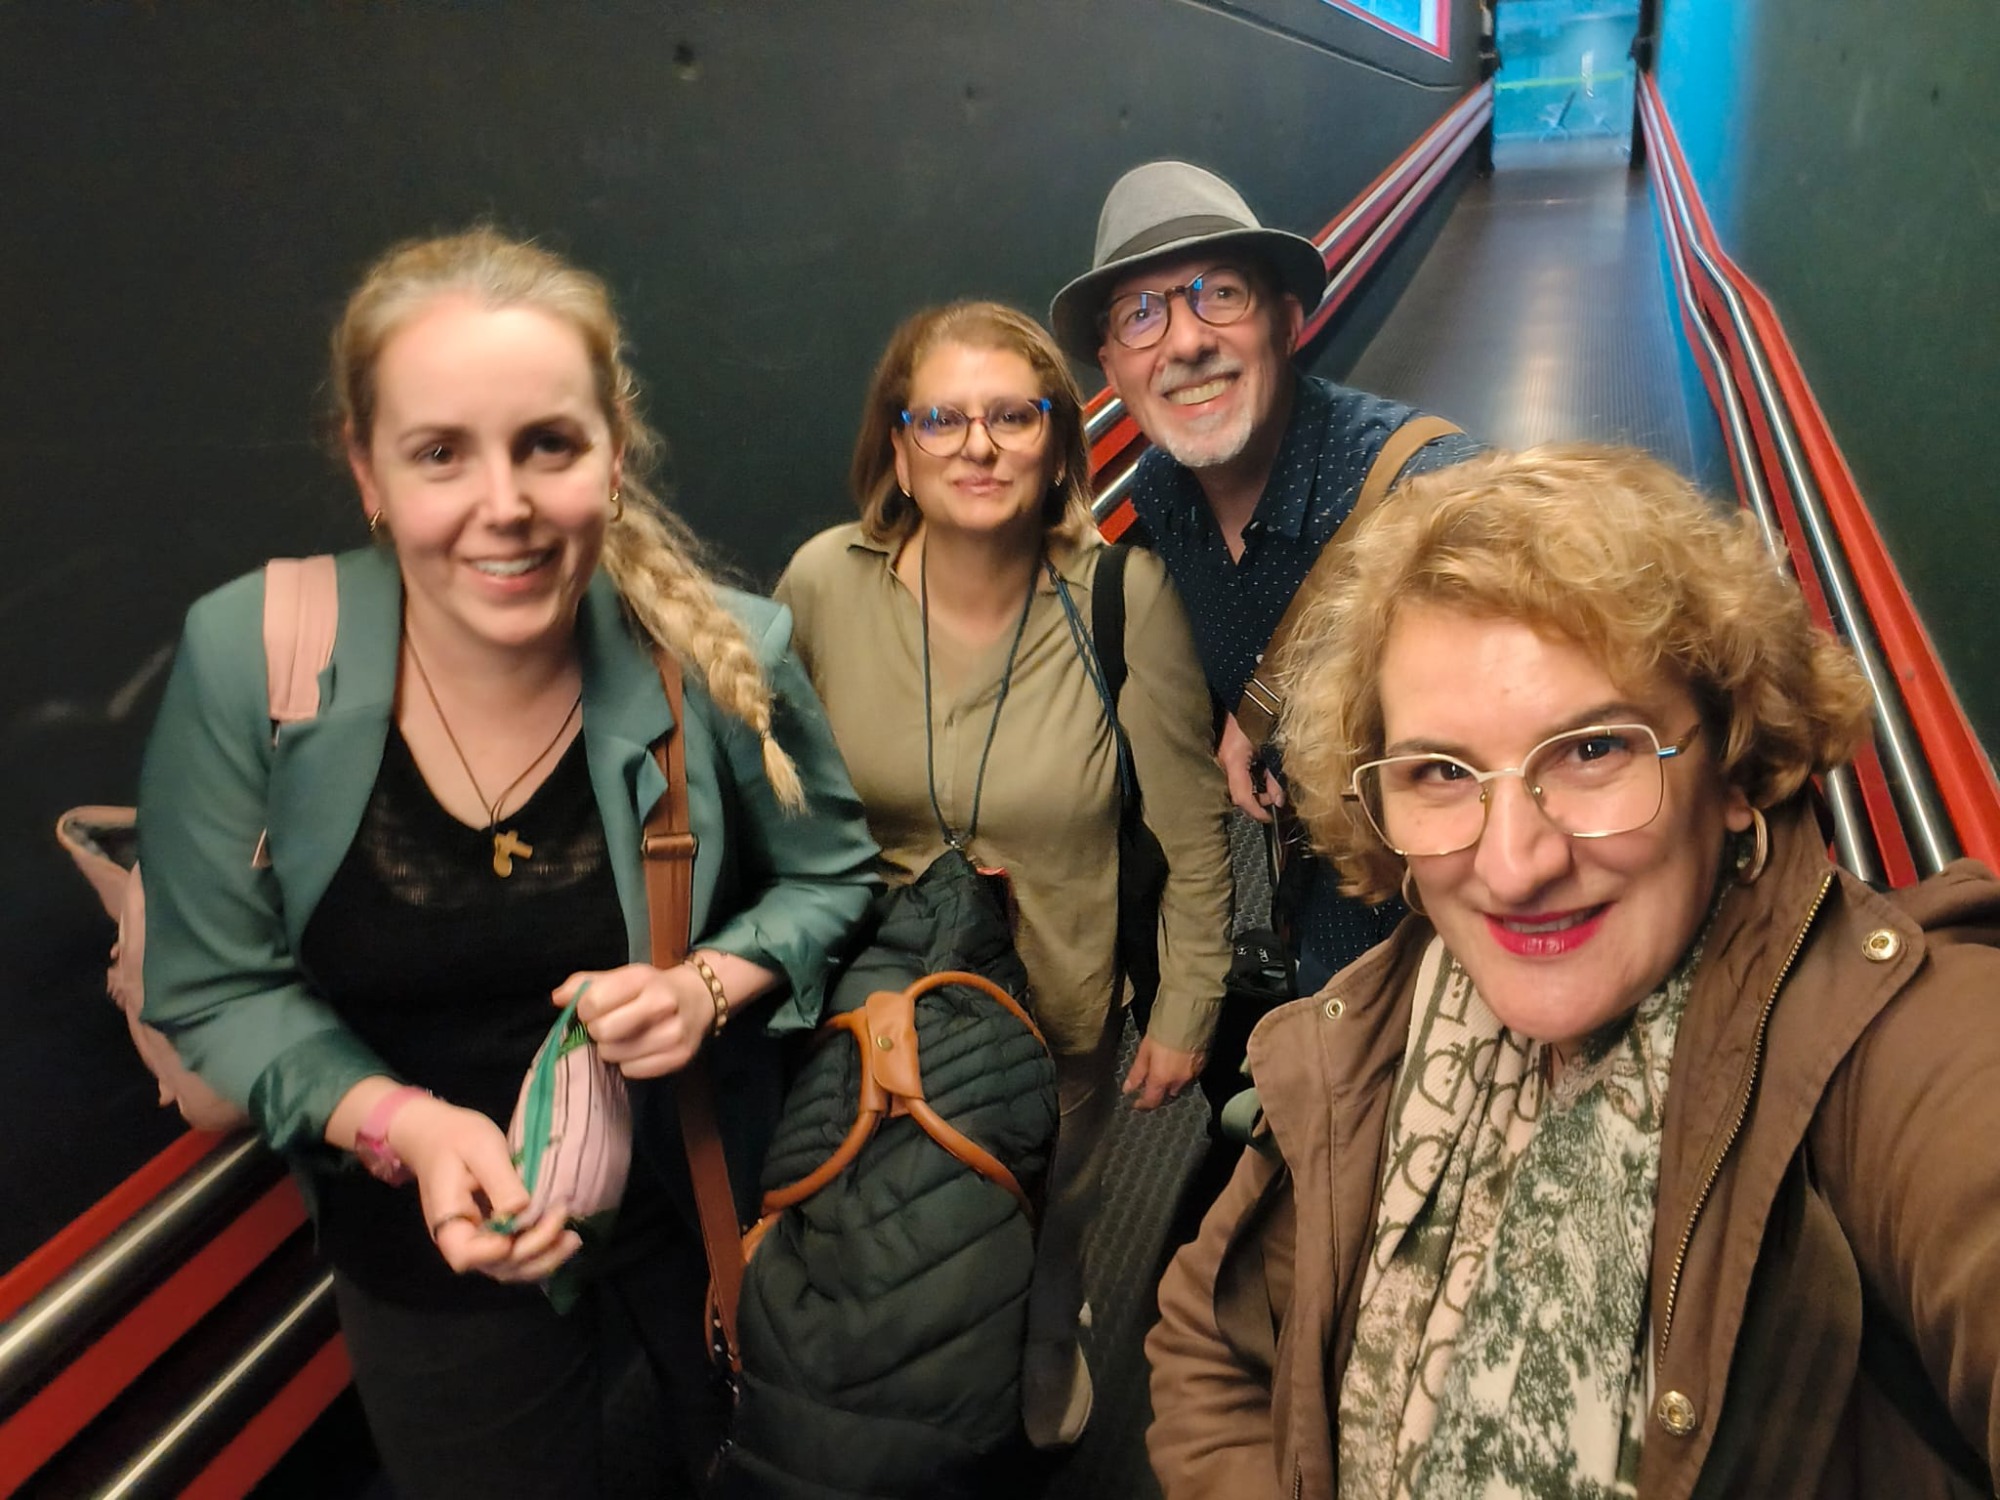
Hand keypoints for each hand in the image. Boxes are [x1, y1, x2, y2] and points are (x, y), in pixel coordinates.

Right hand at [390, 1095, 581, 1282]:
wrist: (442, 1138)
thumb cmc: (458, 1139)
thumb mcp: (480, 1149)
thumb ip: (500, 1181)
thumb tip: (521, 1209)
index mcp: (448, 1220)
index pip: (465, 1254)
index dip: (492, 1252)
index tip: (517, 1229)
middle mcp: (463, 1240)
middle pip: (497, 1266)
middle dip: (534, 1248)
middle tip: (562, 1214)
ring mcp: (480, 1243)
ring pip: (512, 1268)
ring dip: (545, 1258)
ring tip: (573, 1239)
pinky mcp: (496, 1238)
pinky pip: (519, 1257)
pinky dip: (543, 1254)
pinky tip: (565, 1239)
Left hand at [557, 963, 710, 1078]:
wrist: (699, 998)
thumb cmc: (651, 988)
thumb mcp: (621, 977)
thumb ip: (585, 984)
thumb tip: (557, 999)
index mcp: (642, 978)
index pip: (592, 1002)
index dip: (586, 1010)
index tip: (594, 1010)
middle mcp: (662, 1003)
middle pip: (603, 1031)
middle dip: (598, 1031)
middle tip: (608, 1027)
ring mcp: (673, 1032)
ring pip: (615, 1055)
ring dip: (612, 1050)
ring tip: (624, 1038)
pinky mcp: (679, 1057)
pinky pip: (632, 1071)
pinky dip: (629, 1064)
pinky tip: (639, 1050)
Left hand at [1123, 1036, 1204, 1111]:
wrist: (1188, 1017)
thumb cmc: (1162, 1032)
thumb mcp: (1144, 1051)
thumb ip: (1137, 1073)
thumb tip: (1128, 1089)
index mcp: (1162, 1079)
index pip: (1152, 1101)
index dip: (1143, 1105)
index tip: (1137, 1104)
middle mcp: (1179, 1081)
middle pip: (1168, 1095)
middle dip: (1160, 1092)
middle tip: (1151, 1086)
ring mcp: (1193, 1074)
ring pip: (1181, 1085)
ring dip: (1172, 1083)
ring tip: (1166, 1072)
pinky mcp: (1204, 1064)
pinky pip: (1191, 1075)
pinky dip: (1183, 1073)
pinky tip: (1179, 1063)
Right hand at [1217, 712, 1287, 823]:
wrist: (1246, 695)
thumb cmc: (1261, 717)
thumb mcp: (1273, 749)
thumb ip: (1275, 777)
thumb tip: (1280, 801)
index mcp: (1234, 760)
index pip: (1242, 797)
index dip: (1256, 811)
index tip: (1269, 818)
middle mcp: (1223, 762)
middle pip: (1237, 793)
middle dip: (1257, 799)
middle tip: (1275, 795)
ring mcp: (1221, 758)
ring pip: (1237, 785)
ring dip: (1254, 788)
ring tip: (1271, 780)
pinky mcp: (1224, 754)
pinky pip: (1235, 774)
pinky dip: (1249, 778)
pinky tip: (1262, 770)